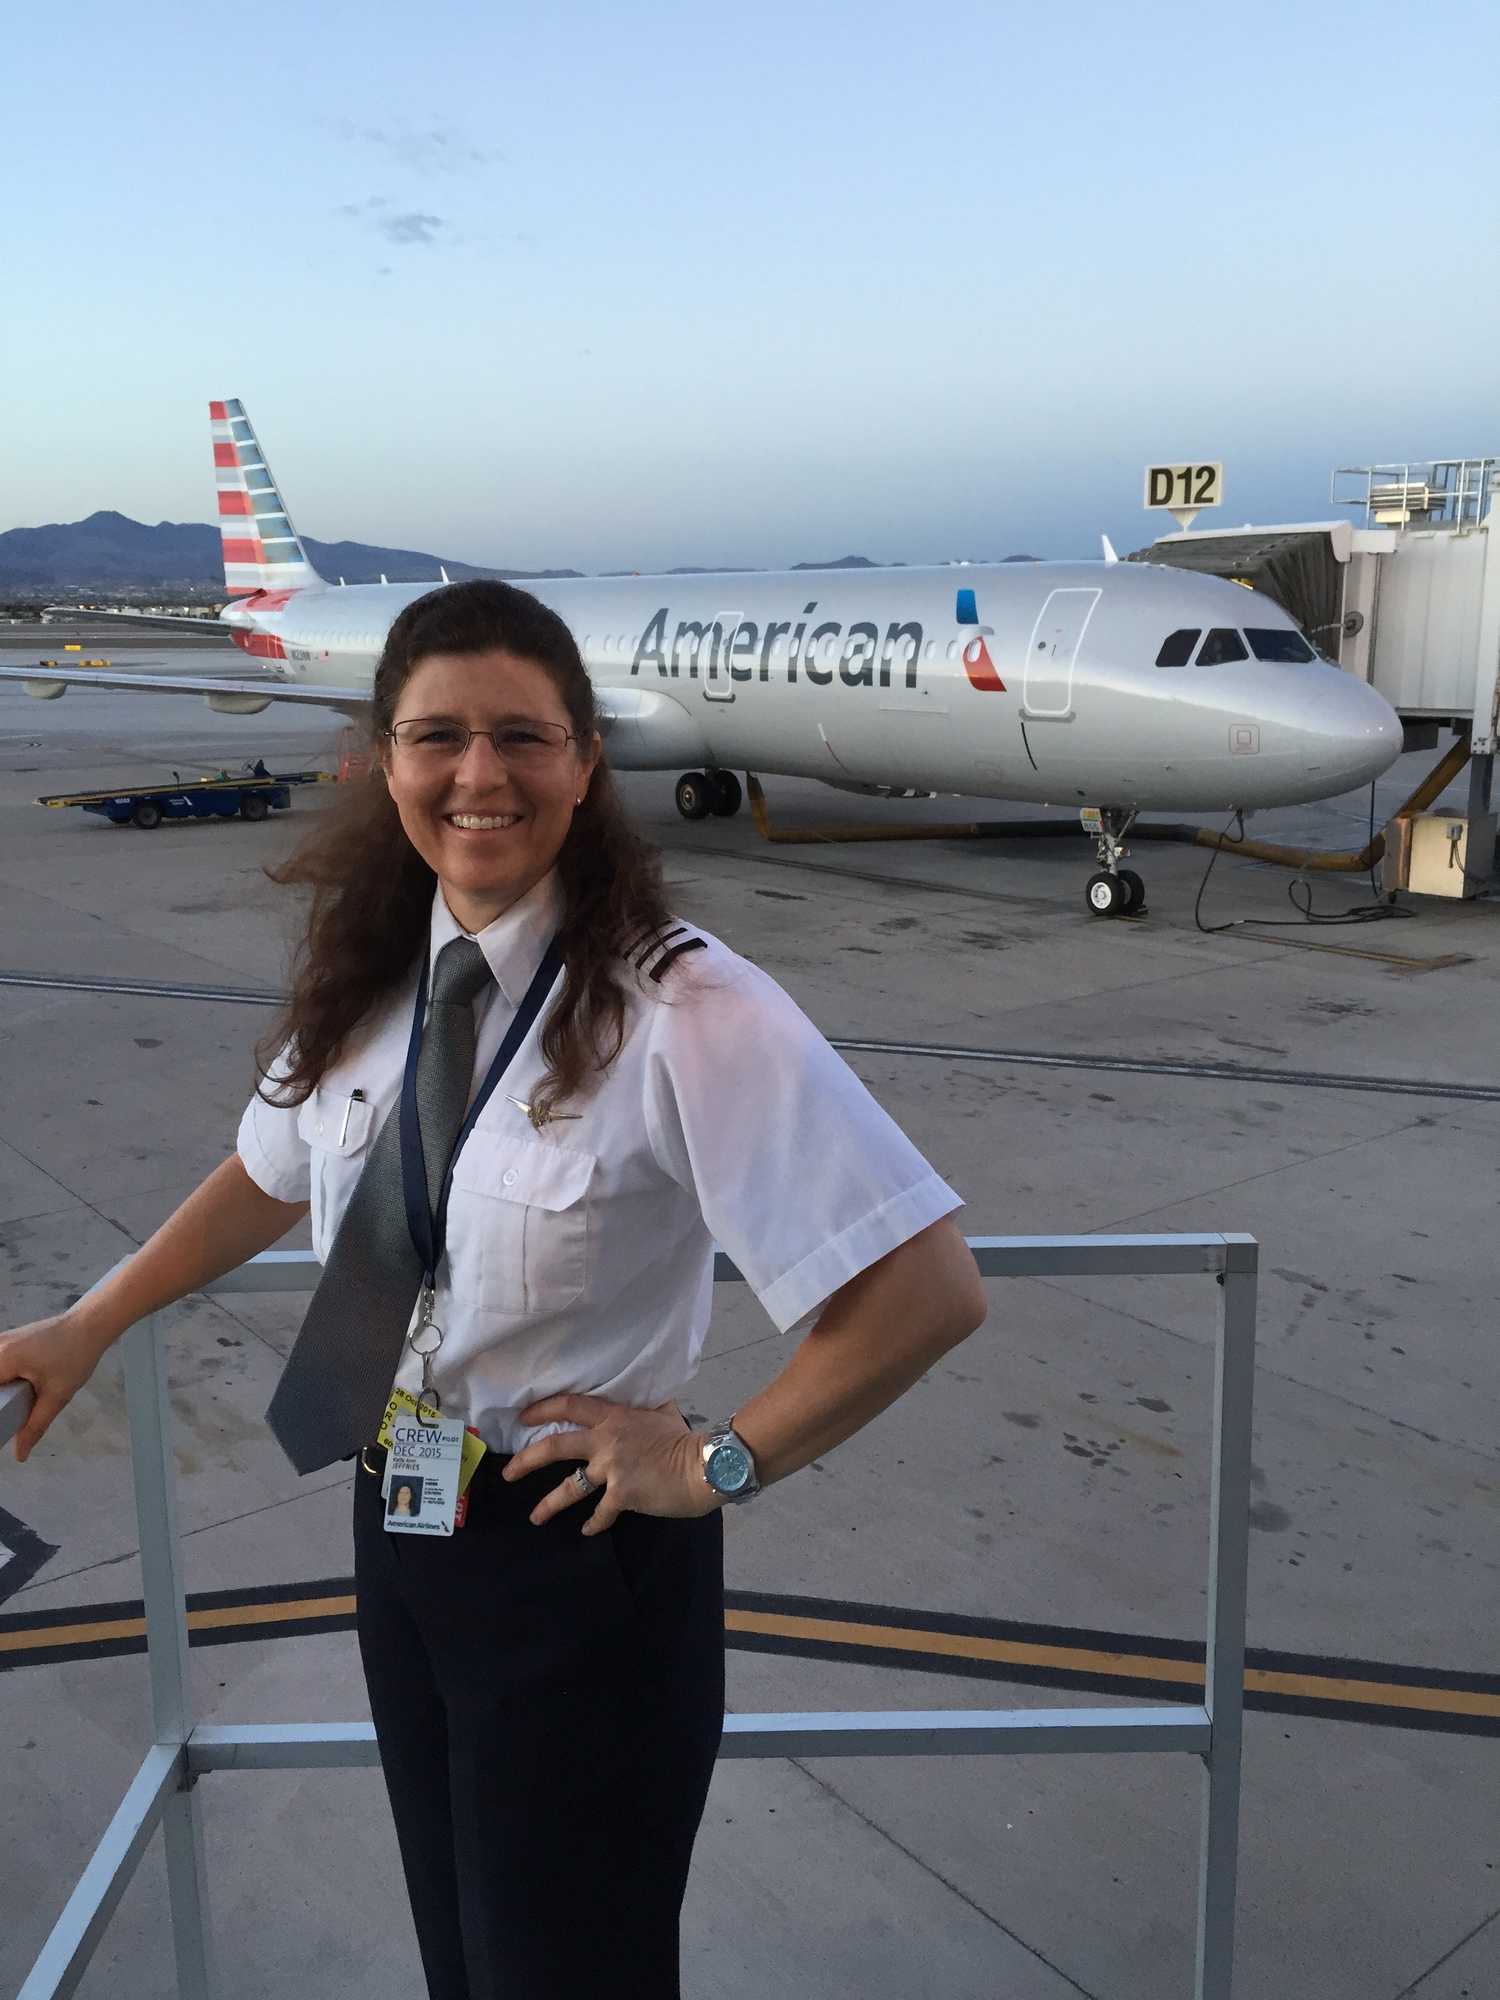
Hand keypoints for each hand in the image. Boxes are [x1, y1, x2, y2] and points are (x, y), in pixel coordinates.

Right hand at [0, 1312, 109, 1462]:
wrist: (90, 1325)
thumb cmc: (76, 1353)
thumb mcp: (57, 1395)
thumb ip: (35, 1426)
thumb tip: (20, 1453)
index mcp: (3, 1359)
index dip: (0, 1410)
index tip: (8, 1419)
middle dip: (3, 1403)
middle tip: (26, 1404)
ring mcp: (1, 1343)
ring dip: (5, 1393)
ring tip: (28, 1396)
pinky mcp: (7, 1343)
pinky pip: (0, 1367)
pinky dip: (5, 1381)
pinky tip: (21, 1389)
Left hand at [504, 1393, 720, 1533]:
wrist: (703, 1465)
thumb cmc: (683, 1438)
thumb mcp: (660, 1412)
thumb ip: (640, 1409)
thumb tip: (638, 1401)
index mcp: (613, 1416)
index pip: (570, 1406)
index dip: (543, 1410)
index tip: (523, 1417)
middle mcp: (606, 1440)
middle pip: (556, 1446)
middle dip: (527, 1460)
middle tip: (508, 1473)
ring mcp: (611, 1468)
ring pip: (569, 1486)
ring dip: (549, 1503)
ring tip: (535, 1517)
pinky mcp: (622, 1494)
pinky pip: (600, 1513)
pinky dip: (594, 1523)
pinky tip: (588, 1530)